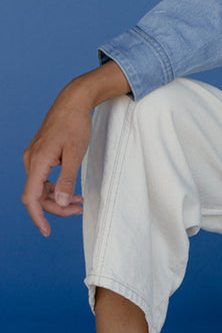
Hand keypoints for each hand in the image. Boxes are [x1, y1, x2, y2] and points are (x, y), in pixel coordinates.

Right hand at [21, 61, 129, 235]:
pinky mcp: (41, 154)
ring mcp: (34, 157)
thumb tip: (62, 202)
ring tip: (79, 202)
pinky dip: (57, 187)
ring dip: (58, 198)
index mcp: (37, 162)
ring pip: (41, 187)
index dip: (38, 216)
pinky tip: (72, 191)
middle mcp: (31, 160)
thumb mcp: (76, 154)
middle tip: (79, 210)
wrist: (74, 101)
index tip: (46, 231)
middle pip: (37, 195)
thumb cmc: (76, 125)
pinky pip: (44, 178)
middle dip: (56, 207)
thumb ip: (67, 180)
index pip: (31, 197)